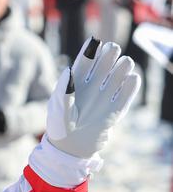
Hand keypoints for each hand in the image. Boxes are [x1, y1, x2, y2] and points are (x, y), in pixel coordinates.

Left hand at [46, 37, 140, 158]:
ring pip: (116, 77)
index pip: (85, 62)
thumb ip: (63, 91)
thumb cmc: (59, 128)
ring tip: (125, 63)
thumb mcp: (58, 110)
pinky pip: (125, 96)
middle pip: (103, 66)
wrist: (70, 150)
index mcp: (74, 83)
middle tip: (113, 50)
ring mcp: (103, 98)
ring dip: (122, 68)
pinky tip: (133, 78)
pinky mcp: (114, 111)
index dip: (91, 51)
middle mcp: (90, 88)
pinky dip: (130, 86)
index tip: (96, 41)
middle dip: (109, 56)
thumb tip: (68, 71)